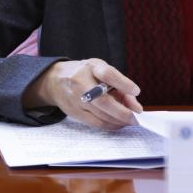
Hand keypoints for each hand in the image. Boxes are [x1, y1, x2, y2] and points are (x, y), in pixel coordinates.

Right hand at [25, 58, 142, 129]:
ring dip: (118, 121)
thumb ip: (121, 86)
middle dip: (122, 112)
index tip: (136, 91)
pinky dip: (109, 125)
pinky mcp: (74, 112)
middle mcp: (81, 82)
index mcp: (91, 67)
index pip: (108, 74)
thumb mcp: (102, 71)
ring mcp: (76, 99)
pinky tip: (118, 124)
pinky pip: (95, 123)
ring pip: (100, 115)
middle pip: (103, 101)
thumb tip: (136, 107)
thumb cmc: (86, 74)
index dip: (123, 83)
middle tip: (136, 118)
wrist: (56, 80)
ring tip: (130, 121)